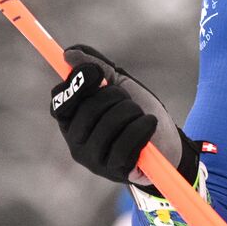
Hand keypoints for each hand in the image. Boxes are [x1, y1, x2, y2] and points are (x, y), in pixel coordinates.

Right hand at [49, 45, 199, 192]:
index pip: (59, 101)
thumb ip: (95, 67)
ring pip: (108, 124)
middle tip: (127, 99)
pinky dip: (143, 126)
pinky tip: (149, 125)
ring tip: (140, 115)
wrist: (167, 140)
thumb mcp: (119, 83)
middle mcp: (75, 142)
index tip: (99, 74)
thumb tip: (68, 54)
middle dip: (115, 95)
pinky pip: (126, 142)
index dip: (78, 84)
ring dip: (132, 111)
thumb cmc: (138, 110)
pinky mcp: (113, 171)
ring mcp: (93, 160)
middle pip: (88, 109)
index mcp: (71, 120)